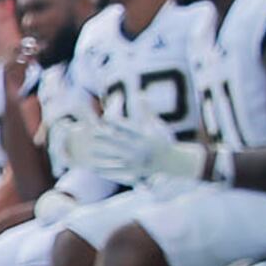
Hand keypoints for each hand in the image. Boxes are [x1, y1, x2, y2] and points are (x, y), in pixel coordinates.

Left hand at [70, 118, 211, 185]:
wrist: (173, 162)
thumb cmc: (162, 140)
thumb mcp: (155, 125)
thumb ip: (145, 110)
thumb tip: (139, 93)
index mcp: (145, 136)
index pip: (128, 128)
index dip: (116, 122)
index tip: (105, 117)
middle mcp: (141, 149)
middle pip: (120, 142)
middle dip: (107, 138)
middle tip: (94, 133)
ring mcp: (138, 162)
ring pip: (118, 158)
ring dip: (104, 155)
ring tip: (92, 151)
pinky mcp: (135, 172)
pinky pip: (119, 171)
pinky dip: (107, 169)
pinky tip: (96, 167)